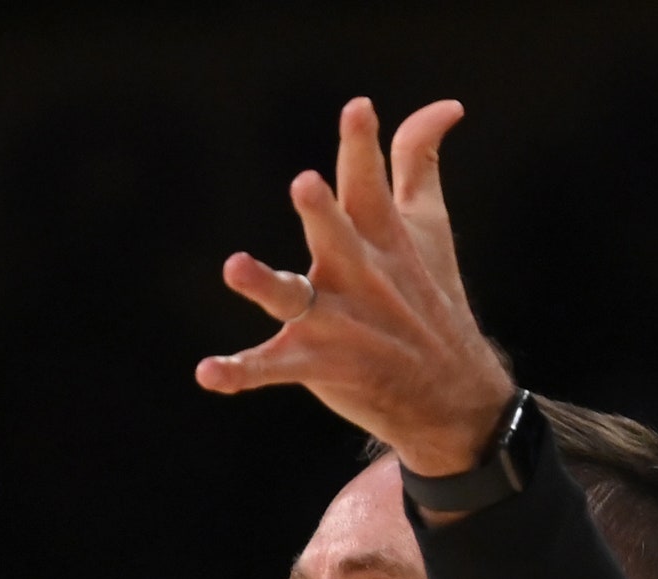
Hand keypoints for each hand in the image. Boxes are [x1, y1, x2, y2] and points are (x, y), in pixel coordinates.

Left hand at [196, 96, 514, 476]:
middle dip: (321, 213)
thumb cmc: (430, 299)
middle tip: (305, 183)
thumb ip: (420, 161)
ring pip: (296, 300)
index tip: (358, 108)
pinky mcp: (317, 365)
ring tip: (235, 267)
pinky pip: (271, 368)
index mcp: (382, 238)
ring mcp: (337, 324)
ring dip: (267, 285)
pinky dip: (239, 372)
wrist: (450, 395)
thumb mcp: (430, 227)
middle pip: (337, 237)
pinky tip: (206, 373)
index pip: (369, 184)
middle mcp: (358, 276)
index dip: (361, 145)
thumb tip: (447, 105)